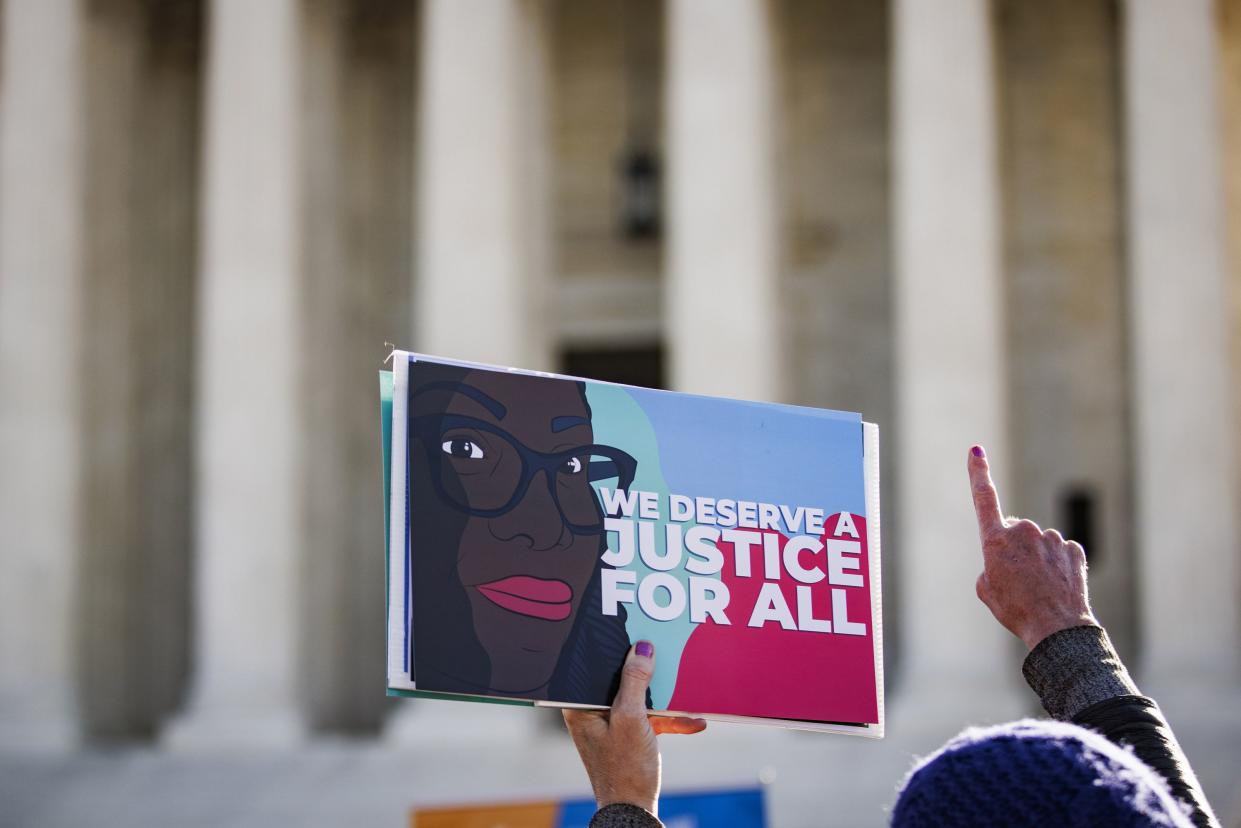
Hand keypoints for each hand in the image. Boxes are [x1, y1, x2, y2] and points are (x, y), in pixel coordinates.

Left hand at [562, 642, 706, 815]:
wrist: (635, 812)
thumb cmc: (625, 769)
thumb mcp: (631, 718)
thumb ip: (635, 681)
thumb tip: (642, 649)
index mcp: (581, 706)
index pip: (595, 666)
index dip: (614, 649)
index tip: (633, 632)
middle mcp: (594, 712)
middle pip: (621, 679)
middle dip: (647, 671)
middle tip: (664, 652)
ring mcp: (613, 725)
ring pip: (640, 698)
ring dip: (665, 698)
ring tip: (687, 687)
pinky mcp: (630, 737)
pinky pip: (650, 719)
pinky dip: (671, 720)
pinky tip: (694, 722)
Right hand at [968, 446, 1097, 649]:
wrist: (1056, 628)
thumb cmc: (1015, 611)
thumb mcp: (986, 590)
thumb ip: (990, 566)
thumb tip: (1005, 558)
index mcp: (996, 540)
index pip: (983, 498)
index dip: (978, 473)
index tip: (976, 451)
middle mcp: (1023, 531)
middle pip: (1014, 532)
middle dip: (1014, 549)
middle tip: (1017, 580)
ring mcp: (1050, 539)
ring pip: (1038, 544)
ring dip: (1037, 560)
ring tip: (1039, 588)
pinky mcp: (1072, 549)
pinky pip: (1059, 553)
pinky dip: (1057, 566)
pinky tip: (1056, 586)